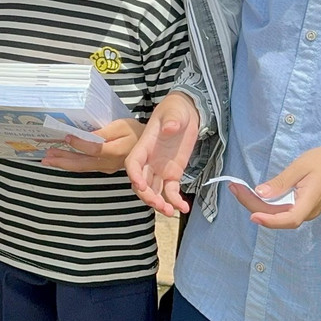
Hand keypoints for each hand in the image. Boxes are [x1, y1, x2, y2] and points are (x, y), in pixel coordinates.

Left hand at [42, 118, 144, 172]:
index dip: (79, 144)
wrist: (145, 146)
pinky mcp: (103, 168)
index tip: (67, 136)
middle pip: (82, 164)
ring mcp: (105, 167)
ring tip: (48, 159)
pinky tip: (61, 160)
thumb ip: (105, 132)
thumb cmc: (134, 131)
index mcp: (116, 151)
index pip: (94, 149)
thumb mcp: (122, 126)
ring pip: (82, 167)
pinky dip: (71, 163)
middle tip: (46, 157)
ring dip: (64, 163)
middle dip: (62, 160)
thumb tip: (88, 135)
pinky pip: (85, 167)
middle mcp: (109, 163)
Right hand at [124, 92, 200, 215]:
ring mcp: (160, 169)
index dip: (134, 175)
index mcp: (145, 145)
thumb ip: (171, 119)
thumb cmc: (176, 108)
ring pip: (153, 190)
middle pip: (141, 182)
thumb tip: (170, 127)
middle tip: (159, 204)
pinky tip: (184, 208)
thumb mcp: (174, 111)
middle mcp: (149, 160)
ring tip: (171, 212)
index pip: (133, 163)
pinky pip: (171, 191)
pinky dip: (175, 201)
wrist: (187, 112)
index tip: (141, 185)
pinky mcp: (172, 174)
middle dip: (147, 196)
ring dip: (158, 203)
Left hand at [242, 141, 320, 228]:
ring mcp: (305, 210)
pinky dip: (265, 203)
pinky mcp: (301, 207)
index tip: (253, 216)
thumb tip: (261, 193)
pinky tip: (253, 193)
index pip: (290, 219)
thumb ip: (281, 181)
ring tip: (238, 189)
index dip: (270, 221)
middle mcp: (308, 211)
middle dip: (253, 205)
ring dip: (256, 204)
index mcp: (310, 201)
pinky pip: (281, 209)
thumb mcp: (301, 166)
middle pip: (277, 217)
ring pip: (277, 214)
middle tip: (234, 188)